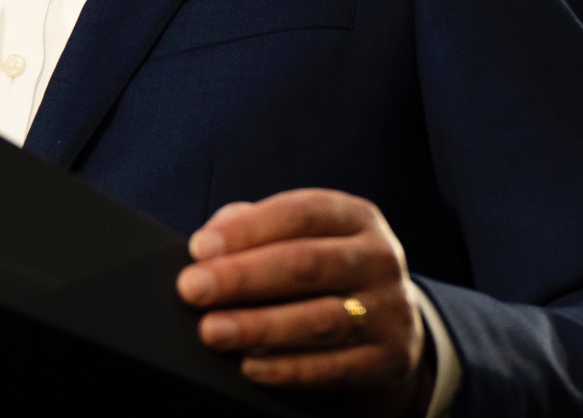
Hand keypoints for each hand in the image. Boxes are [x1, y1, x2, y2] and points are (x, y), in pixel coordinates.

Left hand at [176, 189, 430, 413]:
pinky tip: (249, 365)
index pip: (300, 213)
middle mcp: (380, 259)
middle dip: (242, 277)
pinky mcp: (390, 358)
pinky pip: (335, 367)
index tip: (199, 248)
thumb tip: (210, 242)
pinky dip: (288, 368)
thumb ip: (255, 228)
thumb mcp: (301, 238)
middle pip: (307, 264)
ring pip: (321, 319)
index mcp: (355, 218)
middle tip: (192, 289)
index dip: (247, 230)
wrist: (389, 327)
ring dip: (259, 326)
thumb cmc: (323, 274)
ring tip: (212, 330)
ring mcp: (390, 310)